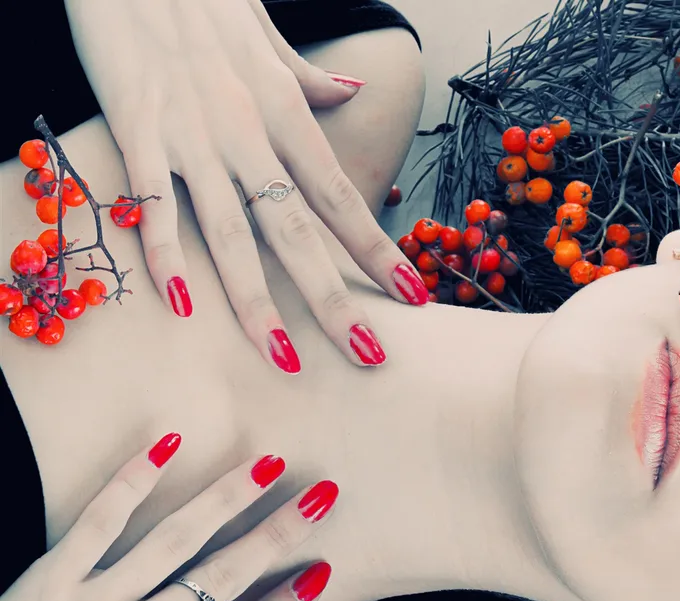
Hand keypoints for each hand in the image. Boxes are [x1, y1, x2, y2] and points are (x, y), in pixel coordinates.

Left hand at [0, 433, 337, 600]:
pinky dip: (132, 481)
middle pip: (225, 576)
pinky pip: (97, 522)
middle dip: (280, 532)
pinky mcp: (48, 582)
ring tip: (265, 464)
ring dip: (226, 497)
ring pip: (176, 540)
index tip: (319, 573)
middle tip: (319, 495)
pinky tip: (164, 446)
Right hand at [63, 0, 427, 371]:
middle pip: (298, 231)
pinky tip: (182, 304)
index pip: (341, 197)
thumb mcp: (267, 35)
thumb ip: (308, 78)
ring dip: (258, 301)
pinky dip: (165, 252)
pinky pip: (153, 202)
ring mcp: (192, 135)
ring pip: (232, 232)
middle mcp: (248, 132)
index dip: (377, 251)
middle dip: (335, 298)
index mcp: (285, 112)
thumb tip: (352, 92)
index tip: (414, 296)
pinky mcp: (137, 127)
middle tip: (369, 354)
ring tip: (285, 357)